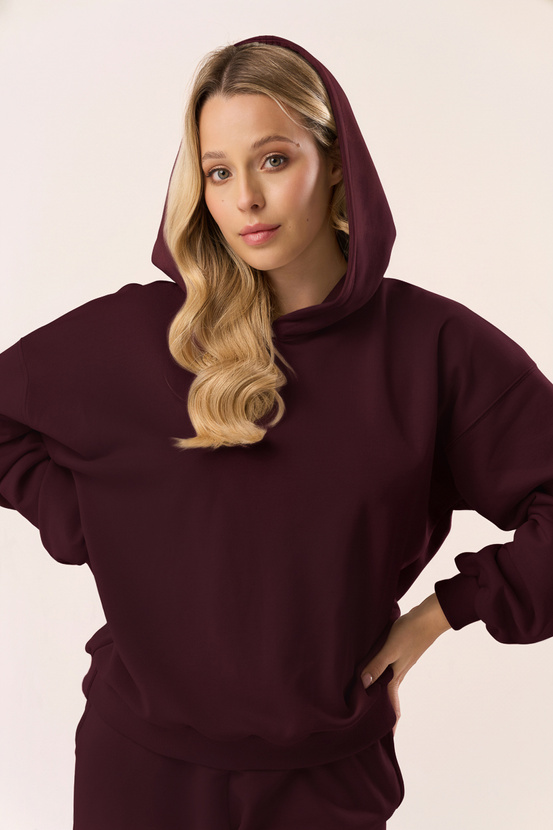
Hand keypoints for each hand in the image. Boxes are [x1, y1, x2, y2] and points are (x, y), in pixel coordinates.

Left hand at [360, 593, 450, 732]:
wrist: (428, 617)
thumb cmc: (410, 633)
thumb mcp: (390, 649)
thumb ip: (377, 666)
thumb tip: (364, 685)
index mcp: (396, 677)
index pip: (392, 706)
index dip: (390, 723)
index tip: (386, 739)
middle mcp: (398, 673)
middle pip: (389, 698)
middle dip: (383, 712)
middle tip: (371, 724)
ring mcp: (400, 663)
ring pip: (388, 684)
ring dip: (380, 694)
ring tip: (369, 700)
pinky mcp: (400, 653)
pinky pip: (388, 670)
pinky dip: (381, 676)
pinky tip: (375, 672)